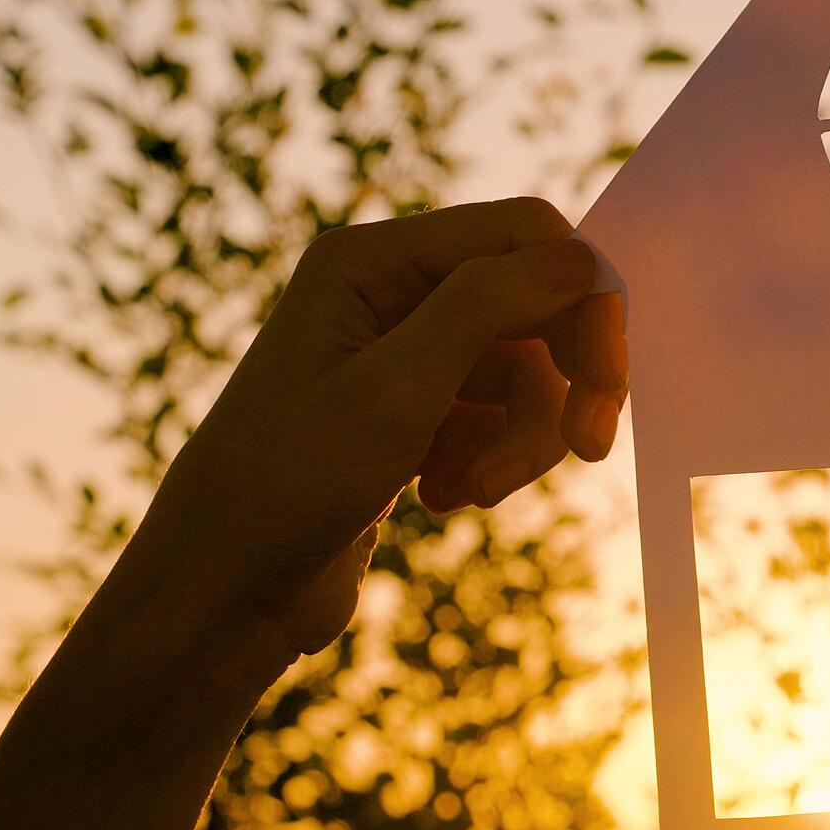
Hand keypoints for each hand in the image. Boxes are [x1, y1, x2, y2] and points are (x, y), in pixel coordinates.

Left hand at [126, 198, 627, 657]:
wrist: (223, 592)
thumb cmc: (286, 484)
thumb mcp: (396, 390)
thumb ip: (487, 307)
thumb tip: (580, 258)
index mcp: (372, 260)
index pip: (527, 237)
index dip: (583, 300)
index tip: (605, 384)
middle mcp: (390, 293)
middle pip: (538, 305)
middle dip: (568, 379)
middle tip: (590, 447)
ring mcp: (404, 355)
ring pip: (526, 372)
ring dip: (524, 438)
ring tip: (476, 491)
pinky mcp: (415, 414)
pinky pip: (498, 417)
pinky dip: (492, 459)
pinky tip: (445, 498)